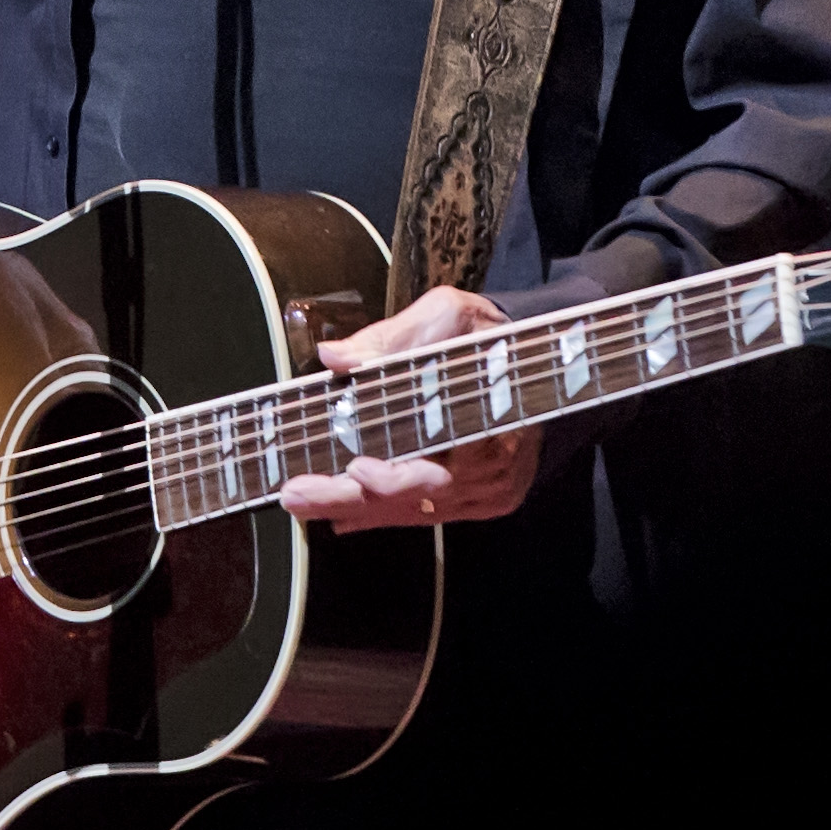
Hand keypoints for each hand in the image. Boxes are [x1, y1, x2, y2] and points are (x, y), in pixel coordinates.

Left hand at [277, 285, 540, 531]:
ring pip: (416, 511)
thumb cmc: (488, 335)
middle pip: (416, 498)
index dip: (393, 478)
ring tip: (306, 502)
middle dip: (351, 499)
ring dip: (360, 510)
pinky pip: (427, 513)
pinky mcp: (484, 499)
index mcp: (492, 424)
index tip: (355, 470)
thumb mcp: (448, 315)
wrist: (534, 359)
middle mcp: (495, 468)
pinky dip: (384, 514)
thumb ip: (393, 338)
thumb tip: (336, 357)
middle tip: (296, 495)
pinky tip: (344, 514)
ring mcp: (490, 490)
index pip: (439, 468)